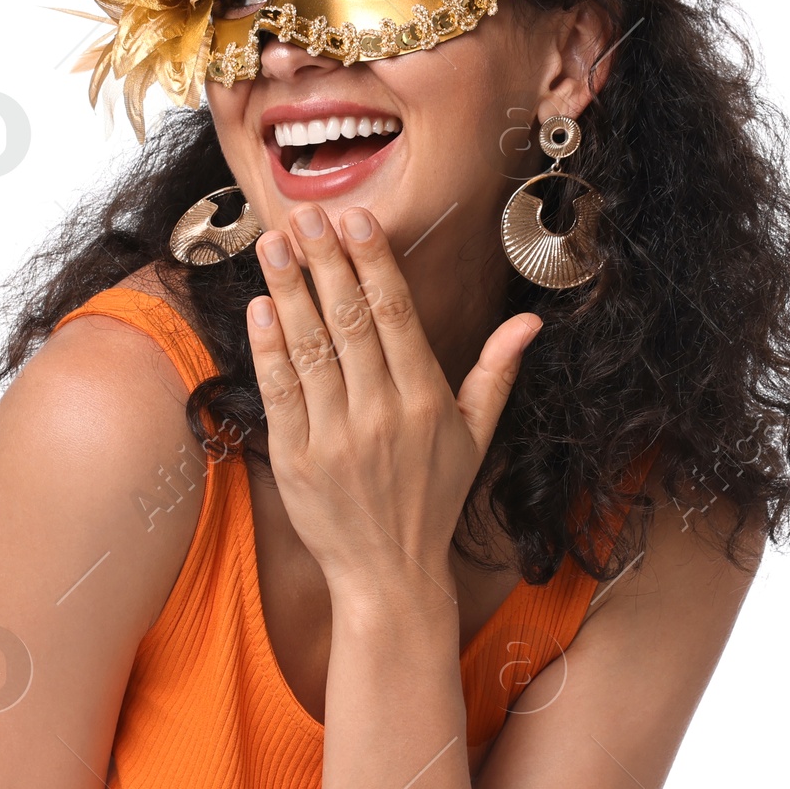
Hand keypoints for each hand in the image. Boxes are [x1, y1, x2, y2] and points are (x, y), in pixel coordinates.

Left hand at [246, 206, 540, 604]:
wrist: (389, 572)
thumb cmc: (432, 499)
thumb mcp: (476, 437)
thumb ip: (496, 373)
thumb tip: (529, 322)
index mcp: (426, 400)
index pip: (395, 314)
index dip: (373, 262)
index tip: (354, 218)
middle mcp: (381, 413)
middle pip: (349, 320)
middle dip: (325, 261)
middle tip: (305, 215)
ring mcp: (336, 436)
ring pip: (310, 347)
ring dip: (289, 290)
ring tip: (274, 244)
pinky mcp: (296, 458)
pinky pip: (280, 391)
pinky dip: (269, 348)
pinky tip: (261, 308)